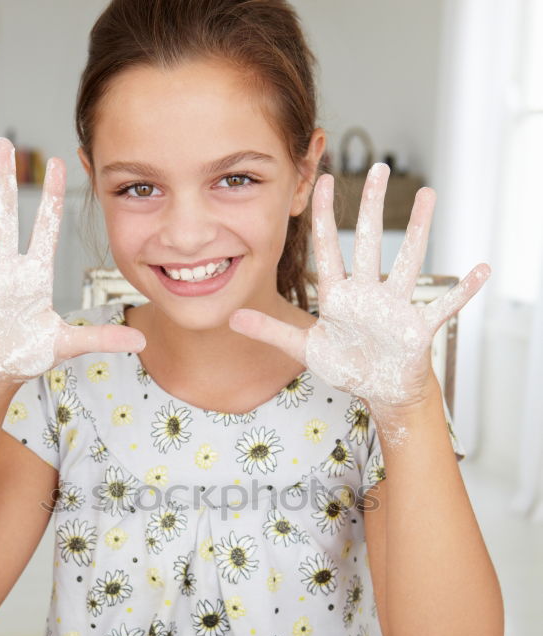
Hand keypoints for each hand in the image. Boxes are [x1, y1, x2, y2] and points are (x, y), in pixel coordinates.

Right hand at [0, 137, 144, 388]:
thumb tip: (142, 338)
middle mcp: (4, 267)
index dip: (51, 197)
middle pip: (5, 216)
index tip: (58, 160)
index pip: (45, 227)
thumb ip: (101, 337)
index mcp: (34, 275)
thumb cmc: (27, 354)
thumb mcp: (66, 344)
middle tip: (3, 142)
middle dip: (5, 180)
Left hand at [230, 163, 488, 433]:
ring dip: (419, 230)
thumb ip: (271, 331)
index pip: (329, 248)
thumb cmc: (347, 365)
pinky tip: (481, 270)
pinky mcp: (418, 327)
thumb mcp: (306, 348)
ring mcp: (396, 307)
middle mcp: (368, 294)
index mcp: (340, 296)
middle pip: (370, 243)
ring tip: (429, 195)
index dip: (323, 216)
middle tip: (377, 168)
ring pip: (408, 261)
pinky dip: (464, 291)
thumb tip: (233, 317)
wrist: (380, 390)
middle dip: (372, 206)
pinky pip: (444, 306)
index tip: (320, 179)